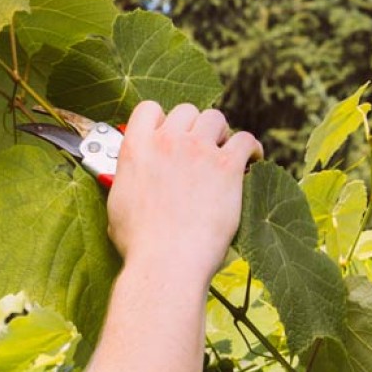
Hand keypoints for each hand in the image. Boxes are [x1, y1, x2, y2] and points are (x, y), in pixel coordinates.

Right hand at [105, 102, 262, 281]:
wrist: (166, 261)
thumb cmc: (140, 244)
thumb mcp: (118, 205)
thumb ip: (128, 181)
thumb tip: (132, 182)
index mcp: (137, 148)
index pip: (149, 109)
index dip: (162, 119)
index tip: (170, 133)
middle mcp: (168, 142)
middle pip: (186, 111)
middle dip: (194, 126)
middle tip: (200, 147)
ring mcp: (198, 151)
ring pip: (216, 118)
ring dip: (220, 132)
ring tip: (223, 151)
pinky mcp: (226, 167)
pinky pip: (246, 140)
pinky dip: (251, 147)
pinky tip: (253, 158)